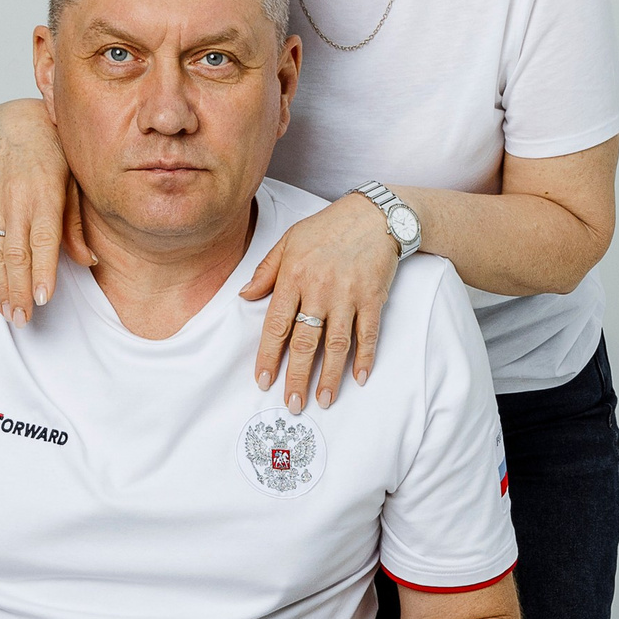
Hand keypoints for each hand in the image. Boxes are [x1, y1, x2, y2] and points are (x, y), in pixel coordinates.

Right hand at [0, 100, 93, 323]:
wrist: (17, 119)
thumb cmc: (53, 150)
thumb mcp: (75, 181)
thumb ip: (76, 223)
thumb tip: (88, 260)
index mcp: (45, 195)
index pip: (42, 240)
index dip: (42, 271)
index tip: (42, 298)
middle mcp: (16, 199)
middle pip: (15, 253)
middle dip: (18, 289)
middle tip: (22, 318)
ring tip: (6, 310)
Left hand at [240, 193, 400, 410]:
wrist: (373, 215)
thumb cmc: (327, 228)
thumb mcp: (289, 241)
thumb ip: (266, 271)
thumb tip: (245, 296)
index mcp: (294, 275)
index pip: (276, 324)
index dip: (268, 355)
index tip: (263, 380)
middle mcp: (320, 288)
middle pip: (305, 341)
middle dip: (297, 376)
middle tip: (292, 404)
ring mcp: (348, 294)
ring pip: (337, 343)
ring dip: (330, 375)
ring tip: (324, 400)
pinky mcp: (373, 297)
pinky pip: (368, 333)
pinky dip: (365, 356)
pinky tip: (359, 377)